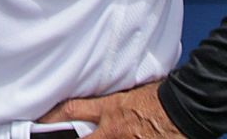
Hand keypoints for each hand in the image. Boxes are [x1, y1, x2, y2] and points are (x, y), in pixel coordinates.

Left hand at [38, 81, 182, 138]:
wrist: (188, 108)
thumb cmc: (162, 96)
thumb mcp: (130, 92)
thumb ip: (110, 100)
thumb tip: (97, 100)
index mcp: (110, 110)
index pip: (71, 110)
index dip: (51, 117)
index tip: (39, 122)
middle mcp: (115, 132)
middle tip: (56, 137)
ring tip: (108, 133)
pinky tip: (128, 138)